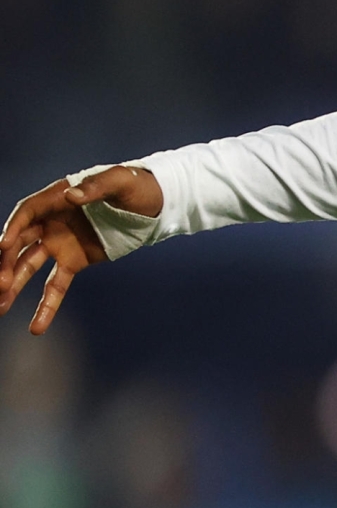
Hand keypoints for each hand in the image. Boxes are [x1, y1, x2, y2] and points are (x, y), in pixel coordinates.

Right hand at [0, 166, 162, 334]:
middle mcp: (49, 222)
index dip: (13, 229)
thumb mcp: (119, 180)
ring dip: (13, 285)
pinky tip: (36, 327)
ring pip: (28, 266)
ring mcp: (58, 244)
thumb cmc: (134, 186)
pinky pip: (56, 285)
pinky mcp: (73, 262)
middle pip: (19, 243)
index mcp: (55, 199)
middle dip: (5, 263)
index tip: (3, 246)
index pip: (26, 214)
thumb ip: (96, 187)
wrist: (152, 204)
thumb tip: (71, 196)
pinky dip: (47, 305)